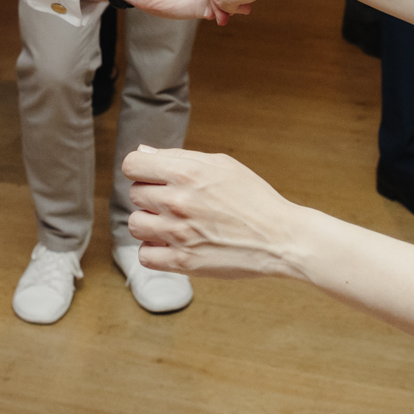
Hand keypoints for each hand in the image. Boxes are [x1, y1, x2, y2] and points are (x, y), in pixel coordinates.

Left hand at [125, 146, 303, 279]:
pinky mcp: (183, 262)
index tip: (152, 176)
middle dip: (150, 195)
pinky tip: (171, 244)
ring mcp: (178, 234)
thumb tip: (144, 152)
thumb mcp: (222, 165)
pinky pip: (144, 256)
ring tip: (172, 224)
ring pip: (135, 225)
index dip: (141, 169)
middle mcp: (177, 202)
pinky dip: (154, 250)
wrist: (280, 238)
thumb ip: (179, 157)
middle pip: (134, 194)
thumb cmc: (254, 199)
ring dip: (150, 223)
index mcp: (187, 172)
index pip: (133, 164)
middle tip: (174, 202)